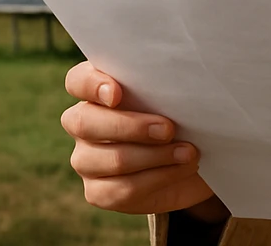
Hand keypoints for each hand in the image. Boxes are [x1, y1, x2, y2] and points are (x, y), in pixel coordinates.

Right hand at [62, 61, 229, 221]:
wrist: (193, 157)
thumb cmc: (181, 114)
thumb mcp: (175, 94)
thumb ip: (162, 84)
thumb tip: (174, 80)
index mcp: (96, 89)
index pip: (77, 81)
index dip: (91, 85)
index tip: (117, 94)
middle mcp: (84, 122)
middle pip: (83, 122)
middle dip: (130, 126)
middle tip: (168, 129)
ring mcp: (86, 159)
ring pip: (110, 159)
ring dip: (154, 156)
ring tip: (187, 152)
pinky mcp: (98, 191)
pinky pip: (120, 189)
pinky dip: (157, 179)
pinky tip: (181, 168)